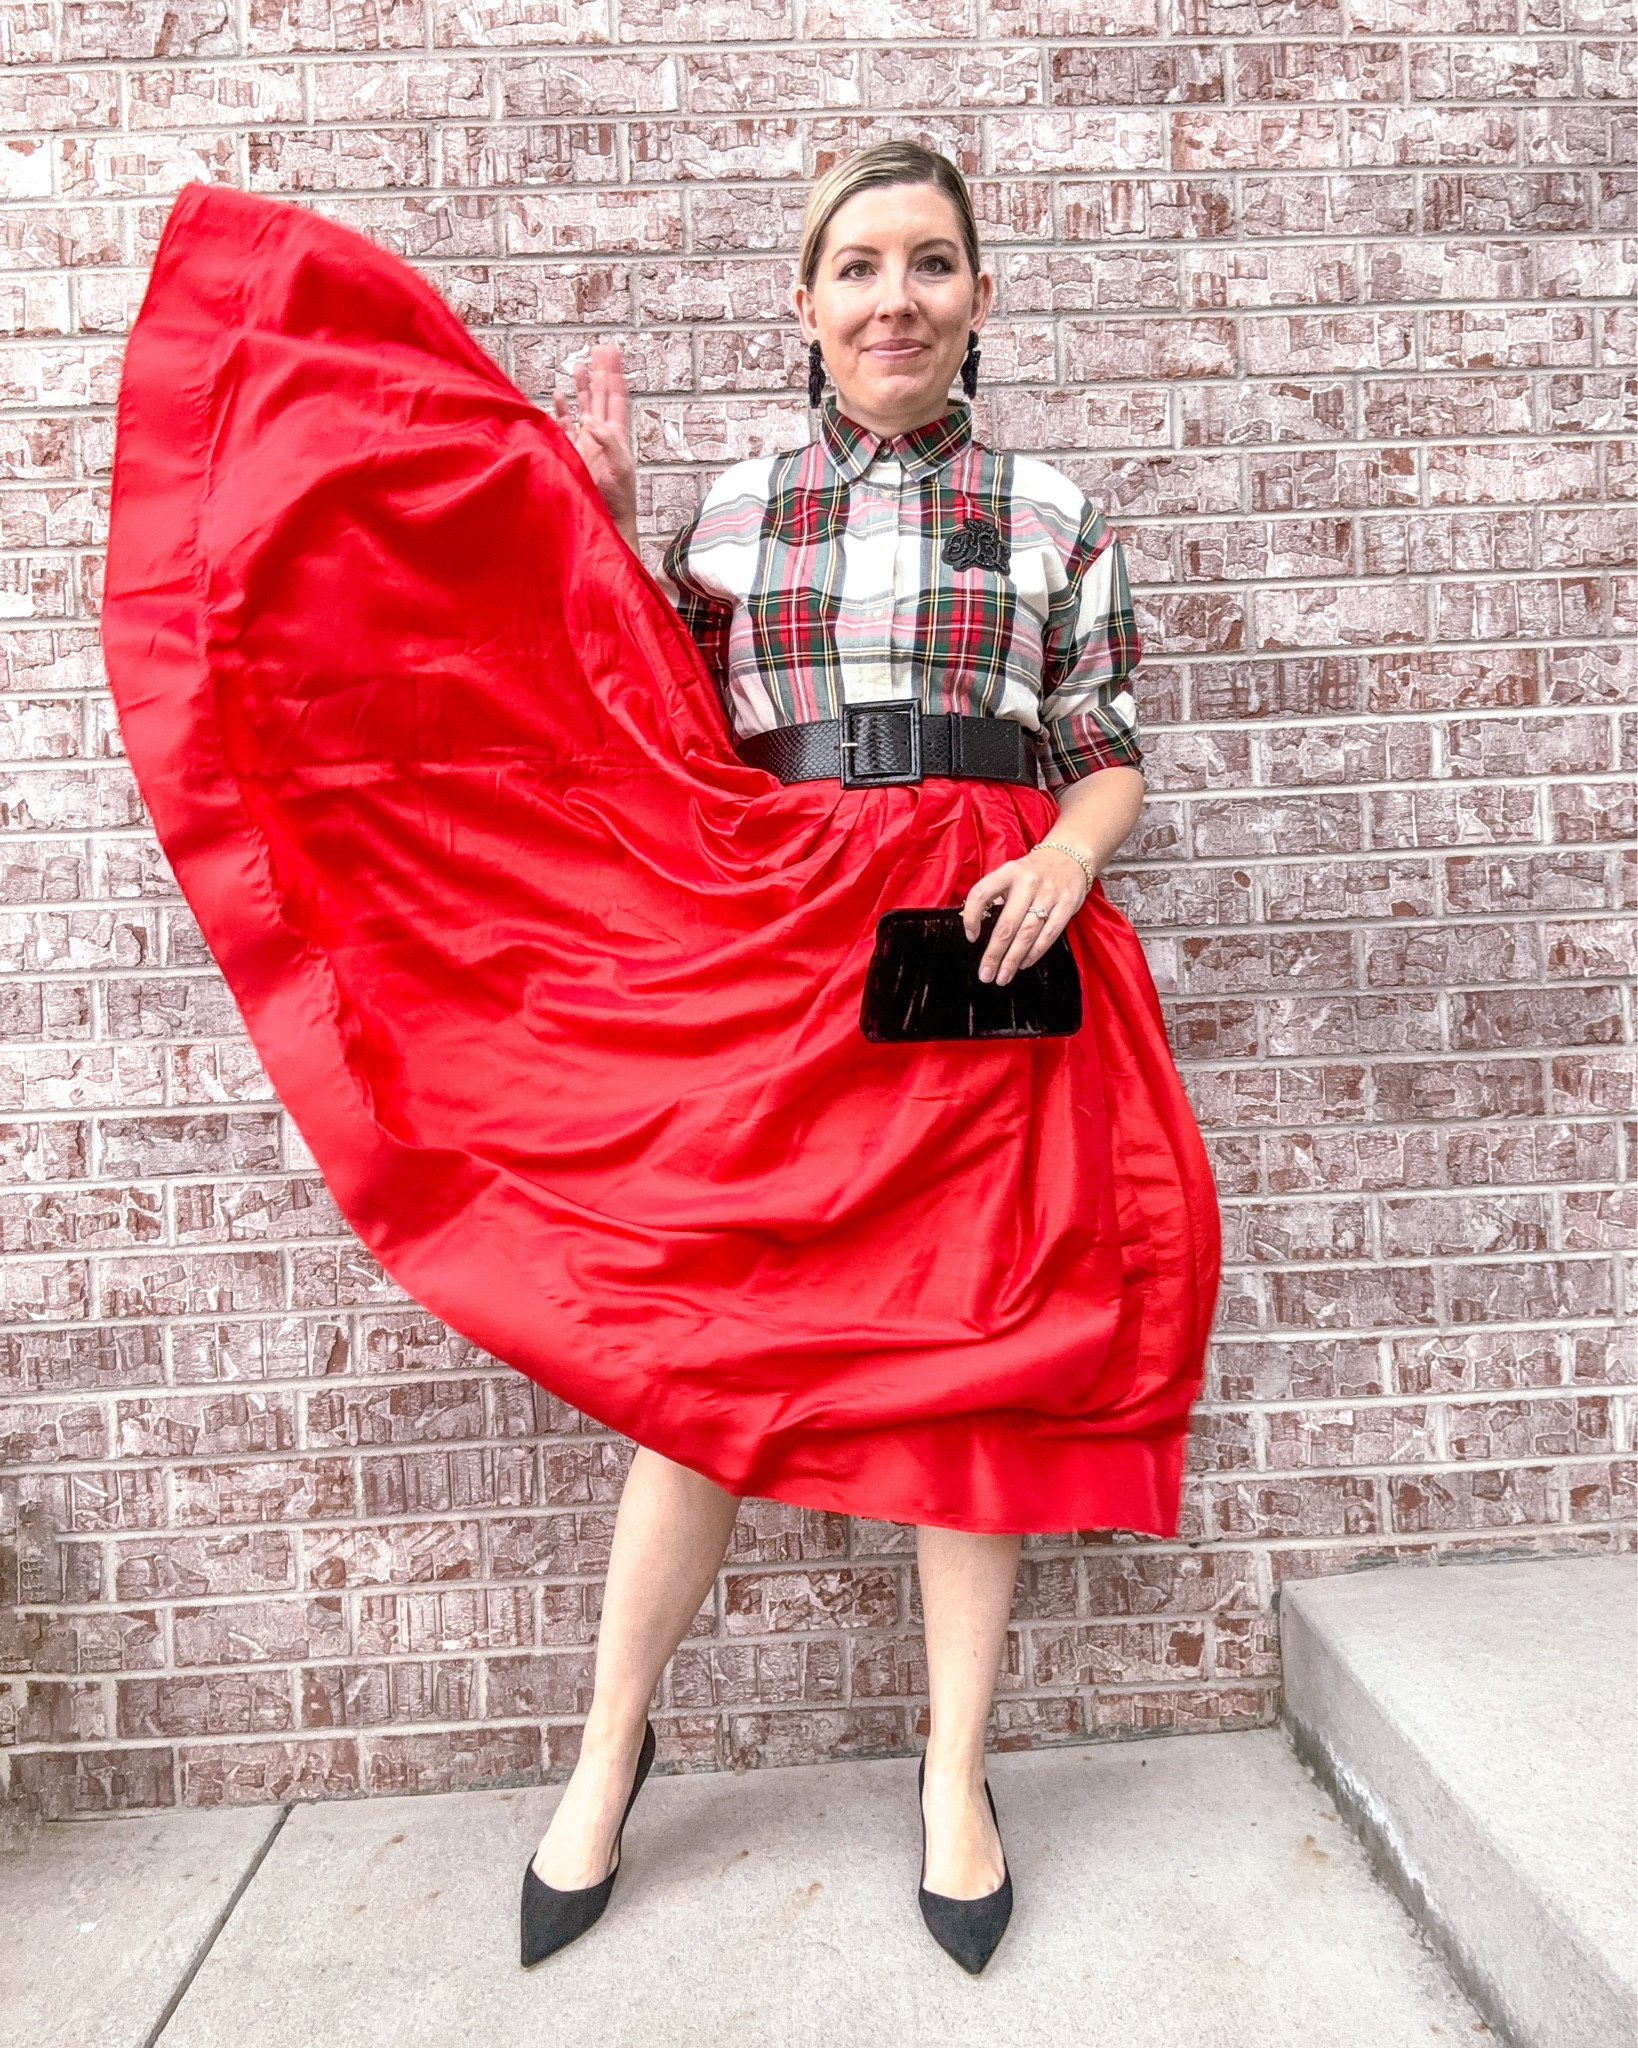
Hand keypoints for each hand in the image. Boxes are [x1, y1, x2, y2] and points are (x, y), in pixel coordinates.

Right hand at [552, 342, 637, 548]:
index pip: (615, 397)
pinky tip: (559, 396)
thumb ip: (608, 443)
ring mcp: (585, 444)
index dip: (613, 373)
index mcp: (616, 436)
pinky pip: (564, 427)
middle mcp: (601, 436)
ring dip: (582, 387)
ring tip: (580, 365)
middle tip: (600, 348)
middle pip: (600, 396)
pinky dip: (561, 411)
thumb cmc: (617, 501)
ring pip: (582, 408)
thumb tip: (592, 421)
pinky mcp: (570, 454)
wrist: (605, 523)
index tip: (611, 350)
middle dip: (599, 372)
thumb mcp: (619, 469)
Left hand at [961, 843, 1091, 985]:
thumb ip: (997, 897)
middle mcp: (1027, 882)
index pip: (982, 894)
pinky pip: (1049, 934)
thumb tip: (980, 930)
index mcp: (1008, 872)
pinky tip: (1023, 964)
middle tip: (986, 975)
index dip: (972, 917)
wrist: (1070, 856)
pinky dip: (1035, 952)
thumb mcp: (1011, 874)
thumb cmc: (1033, 872)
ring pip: (1027, 933)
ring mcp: (1049, 894)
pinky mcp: (1067, 904)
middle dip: (994, 953)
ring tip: (1002, 977)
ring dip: (1013, 959)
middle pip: (1007, 924)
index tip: (971, 938)